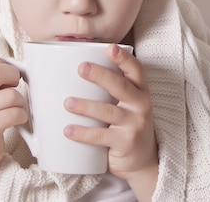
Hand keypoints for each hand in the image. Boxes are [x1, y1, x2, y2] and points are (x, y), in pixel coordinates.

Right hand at [0, 52, 28, 170]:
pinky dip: (22, 116)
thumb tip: (23, 66)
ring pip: (11, 95)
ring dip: (20, 102)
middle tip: (13, 87)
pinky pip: (14, 114)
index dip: (0, 63)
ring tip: (14, 108)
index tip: (5, 76)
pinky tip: (17, 120)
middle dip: (13, 76)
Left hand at [63, 45, 157, 196]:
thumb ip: (107, 90)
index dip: (123, 58)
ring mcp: (135, 125)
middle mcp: (141, 105)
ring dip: (86, 106)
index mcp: (140, 91)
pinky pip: (101, 136)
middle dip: (101, 76)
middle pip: (121, 86)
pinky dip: (83, 133)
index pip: (135, 70)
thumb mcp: (124, 105)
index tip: (110, 48)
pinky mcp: (125, 143)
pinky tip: (68, 130)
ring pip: (108, 111)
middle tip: (81, 68)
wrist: (141, 162)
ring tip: (67, 102)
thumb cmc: (124, 125)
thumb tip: (68, 73)